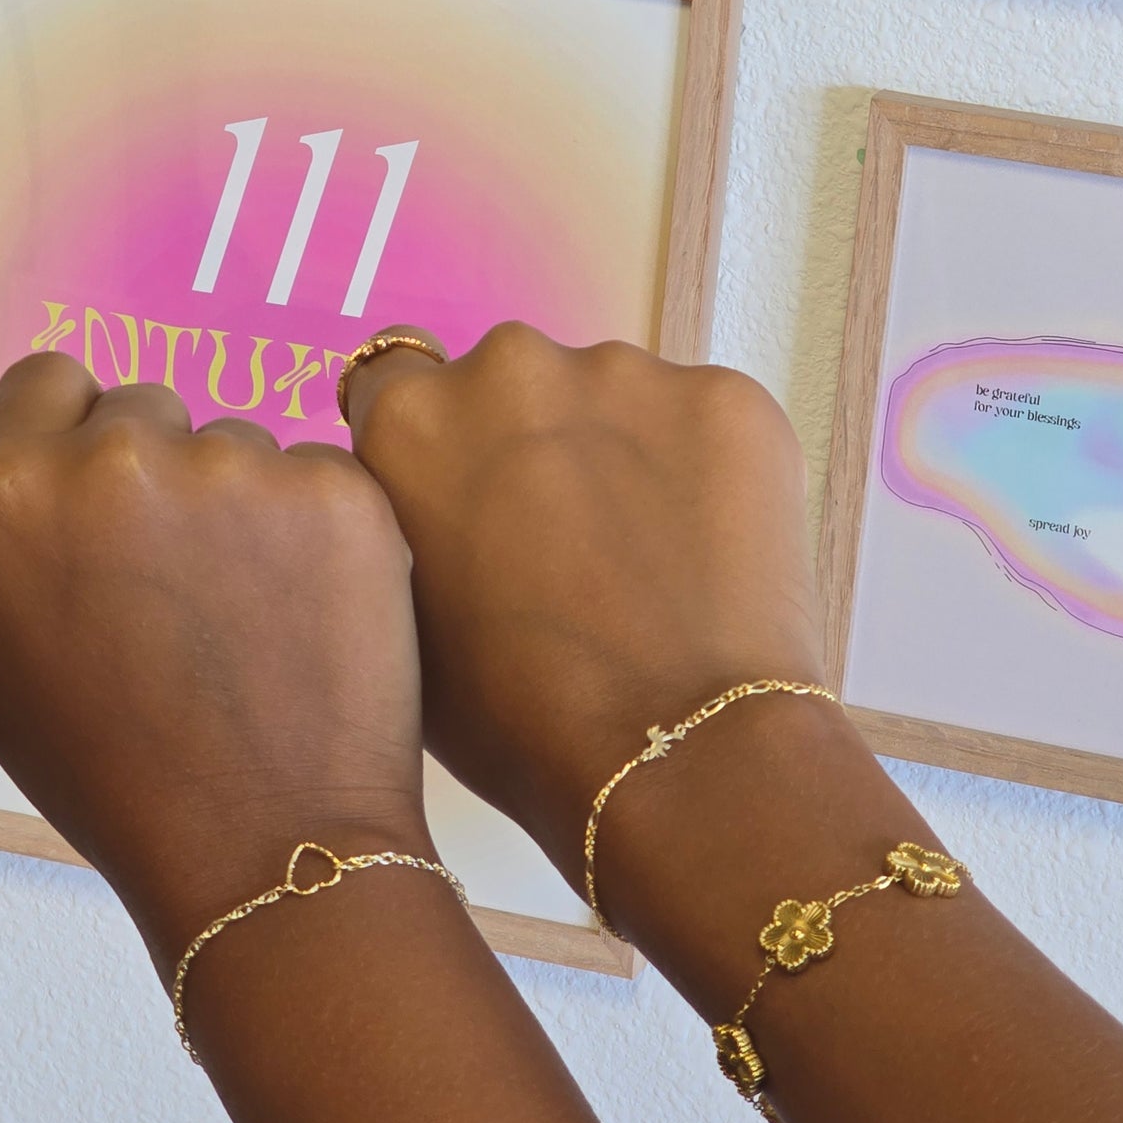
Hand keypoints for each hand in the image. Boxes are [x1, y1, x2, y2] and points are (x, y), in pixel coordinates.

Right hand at [0, 358, 429, 971]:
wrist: (261, 849)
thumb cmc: (111, 774)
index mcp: (13, 491)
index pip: (46, 382)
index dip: (71, 438)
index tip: (103, 503)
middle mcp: (118, 457)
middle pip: (143, 409)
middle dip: (156, 473)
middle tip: (175, 584)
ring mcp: (236, 467)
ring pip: (235, 446)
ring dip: (239, 506)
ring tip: (244, 617)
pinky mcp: (336, 491)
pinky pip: (317, 477)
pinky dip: (317, 531)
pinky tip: (305, 614)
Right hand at [344, 327, 828, 918]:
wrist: (674, 756)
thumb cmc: (515, 722)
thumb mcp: (402, 623)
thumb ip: (402, 525)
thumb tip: (435, 503)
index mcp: (408, 420)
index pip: (398, 378)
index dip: (437, 436)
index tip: (469, 484)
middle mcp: (507, 366)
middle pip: (513, 383)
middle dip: (532, 441)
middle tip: (566, 542)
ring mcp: (624, 372)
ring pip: (612, 398)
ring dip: (621, 454)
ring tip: (650, 563)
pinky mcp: (724, 397)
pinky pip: (702, 423)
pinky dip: (705, 472)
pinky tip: (710, 558)